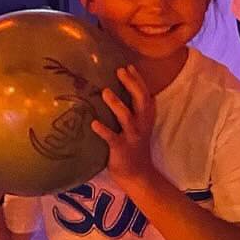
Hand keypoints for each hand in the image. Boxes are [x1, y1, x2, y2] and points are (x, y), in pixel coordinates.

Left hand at [91, 65, 151, 187]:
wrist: (137, 174)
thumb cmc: (133, 147)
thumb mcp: (138, 127)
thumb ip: (132, 111)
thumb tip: (114, 91)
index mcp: (146, 118)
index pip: (145, 95)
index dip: (138, 80)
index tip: (129, 65)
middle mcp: (141, 125)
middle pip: (141, 101)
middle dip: (132, 85)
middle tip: (120, 71)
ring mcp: (132, 137)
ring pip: (126, 117)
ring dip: (116, 104)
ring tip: (105, 91)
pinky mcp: (121, 149)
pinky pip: (112, 138)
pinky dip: (103, 130)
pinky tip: (93, 123)